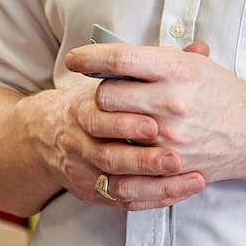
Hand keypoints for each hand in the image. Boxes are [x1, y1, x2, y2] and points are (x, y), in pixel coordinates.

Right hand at [19, 75, 202, 212]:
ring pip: (116, 179)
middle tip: (174, 157)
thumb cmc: (93, 103)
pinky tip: (182, 191)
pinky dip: (154, 197)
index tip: (155, 122)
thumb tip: (201, 47)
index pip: (101, 105)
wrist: (44, 136)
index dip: (125, 118)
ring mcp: (85, 166)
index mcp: (85, 104)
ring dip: (153, 181)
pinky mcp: (93, 189)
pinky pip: (124, 198)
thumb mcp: (111, 80)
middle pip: (108, 151)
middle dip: (141, 156)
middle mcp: (80, 137)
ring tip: (189, 177)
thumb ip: (152, 66)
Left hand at [64, 41, 245, 186]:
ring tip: (117, 118)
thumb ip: (155, 60)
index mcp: (177, 70)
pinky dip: (116, 152)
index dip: (90, 57)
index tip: (75, 59)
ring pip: (111, 128)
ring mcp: (169, 135)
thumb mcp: (194, 65)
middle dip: (101, 93)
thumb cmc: (222, 94)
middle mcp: (171, 100)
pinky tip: (117, 146)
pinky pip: (125, 160)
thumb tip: (113, 56)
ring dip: (108, 122)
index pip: (120, 59)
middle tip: (107, 94)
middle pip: (107, 95)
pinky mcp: (169, 163)